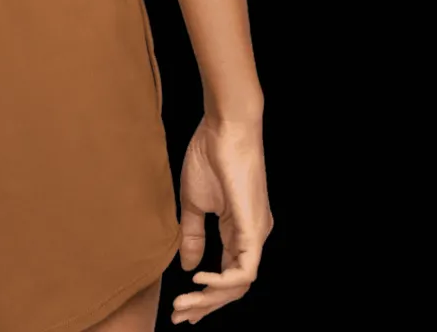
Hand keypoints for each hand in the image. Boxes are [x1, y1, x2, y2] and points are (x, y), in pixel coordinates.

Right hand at [170, 114, 272, 324]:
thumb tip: (189, 266)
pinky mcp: (254, 228)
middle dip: (206, 306)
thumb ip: (193, 235)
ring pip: (239, 284)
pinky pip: (244, 270)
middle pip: (234, 287)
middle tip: (180, 316)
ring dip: (210, 299)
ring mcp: (256, 234)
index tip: (181, 307)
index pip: (228, 275)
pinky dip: (222, 282)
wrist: (225, 125)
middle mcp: (253, 237)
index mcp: (240, 230)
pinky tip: (199, 281)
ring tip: (184, 304)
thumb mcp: (194, 201)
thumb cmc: (209, 153)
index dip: (206, 296)